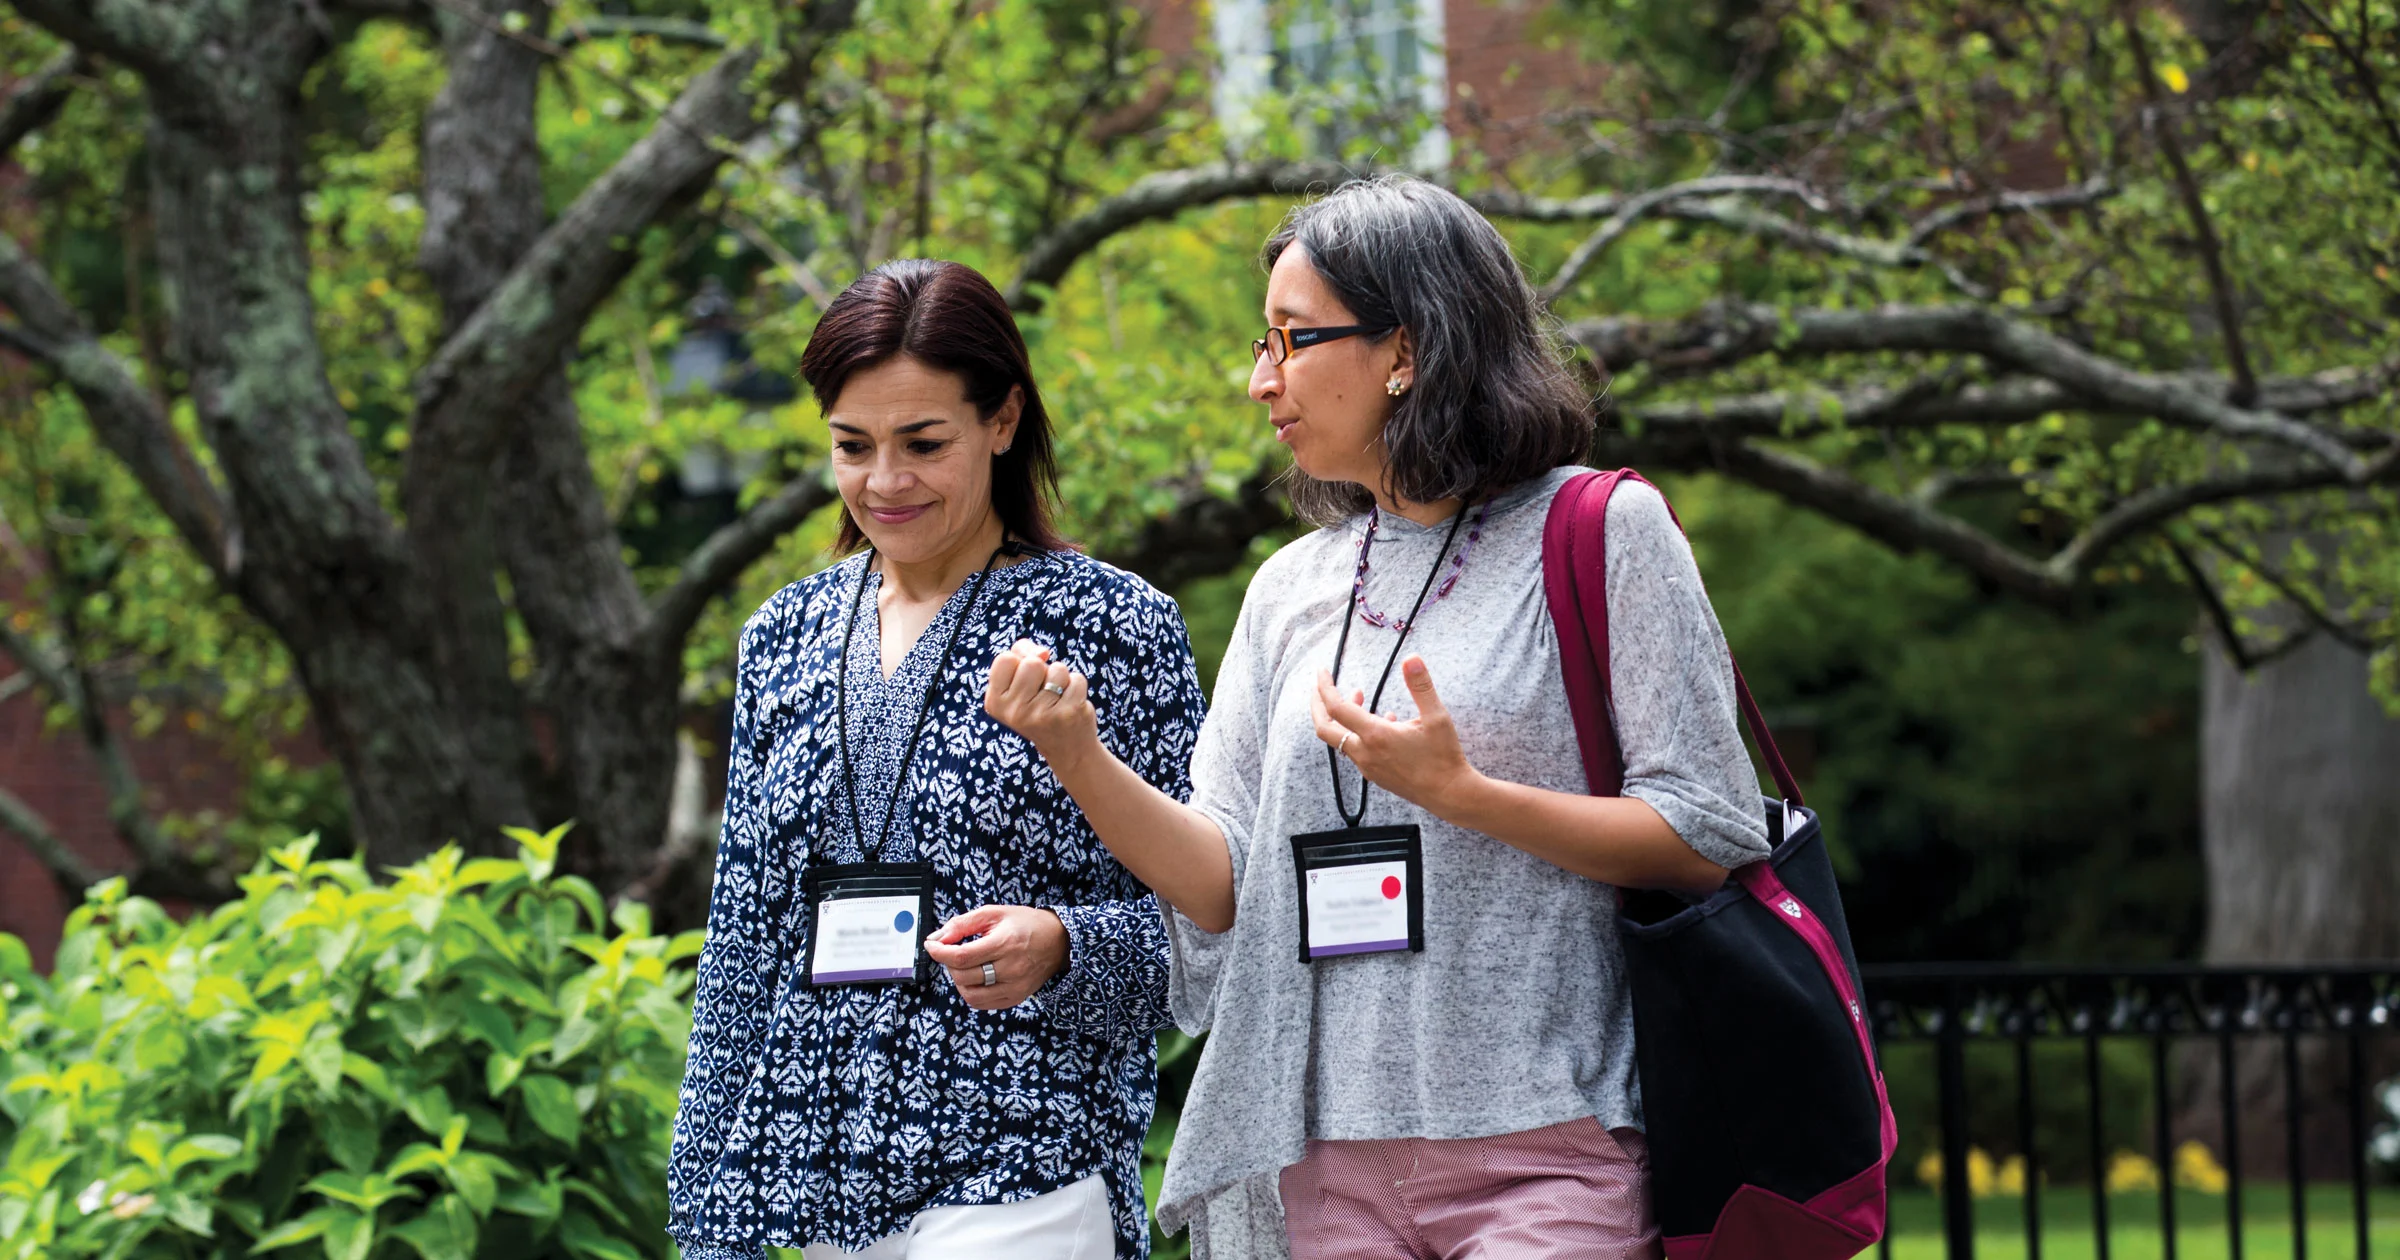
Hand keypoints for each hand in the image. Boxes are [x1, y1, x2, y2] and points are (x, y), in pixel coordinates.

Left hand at [923, 905, 1068, 1009]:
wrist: (1058, 942)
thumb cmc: (1025, 924)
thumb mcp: (994, 913)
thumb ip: (962, 924)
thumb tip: (936, 938)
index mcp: (1005, 943)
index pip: (961, 956)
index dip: (939, 952)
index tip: (931, 946)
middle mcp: (1011, 968)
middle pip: (963, 976)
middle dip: (949, 964)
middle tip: (951, 952)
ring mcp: (1014, 987)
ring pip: (971, 995)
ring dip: (959, 981)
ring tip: (964, 966)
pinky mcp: (1015, 998)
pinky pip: (983, 1004)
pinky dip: (972, 992)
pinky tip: (976, 978)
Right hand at [983, 639, 1098, 774]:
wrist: (1066, 747)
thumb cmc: (1039, 705)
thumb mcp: (1018, 681)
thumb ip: (1021, 653)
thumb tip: (1043, 653)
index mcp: (995, 703)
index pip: (1005, 659)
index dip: (1019, 663)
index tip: (1024, 682)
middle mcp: (1015, 712)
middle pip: (1032, 663)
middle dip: (1042, 671)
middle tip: (1043, 693)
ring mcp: (1041, 714)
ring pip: (1057, 669)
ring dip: (1061, 679)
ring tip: (1057, 699)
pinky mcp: (1068, 714)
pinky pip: (1076, 679)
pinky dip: (1076, 687)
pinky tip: (1070, 705)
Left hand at [1310, 655, 1479, 816]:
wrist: (1449, 794)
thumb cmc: (1444, 757)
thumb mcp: (1436, 717)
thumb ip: (1421, 686)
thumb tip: (1411, 658)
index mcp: (1375, 735)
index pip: (1336, 707)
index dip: (1325, 687)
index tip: (1322, 671)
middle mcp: (1365, 753)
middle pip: (1325, 727)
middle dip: (1317, 704)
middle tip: (1321, 685)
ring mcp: (1368, 766)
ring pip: (1340, 738)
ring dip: (1343, 716)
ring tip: (1359, 696)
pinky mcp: (1375, 775)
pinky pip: (1356, 750)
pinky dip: (1358, 731)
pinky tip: (1382, 721)